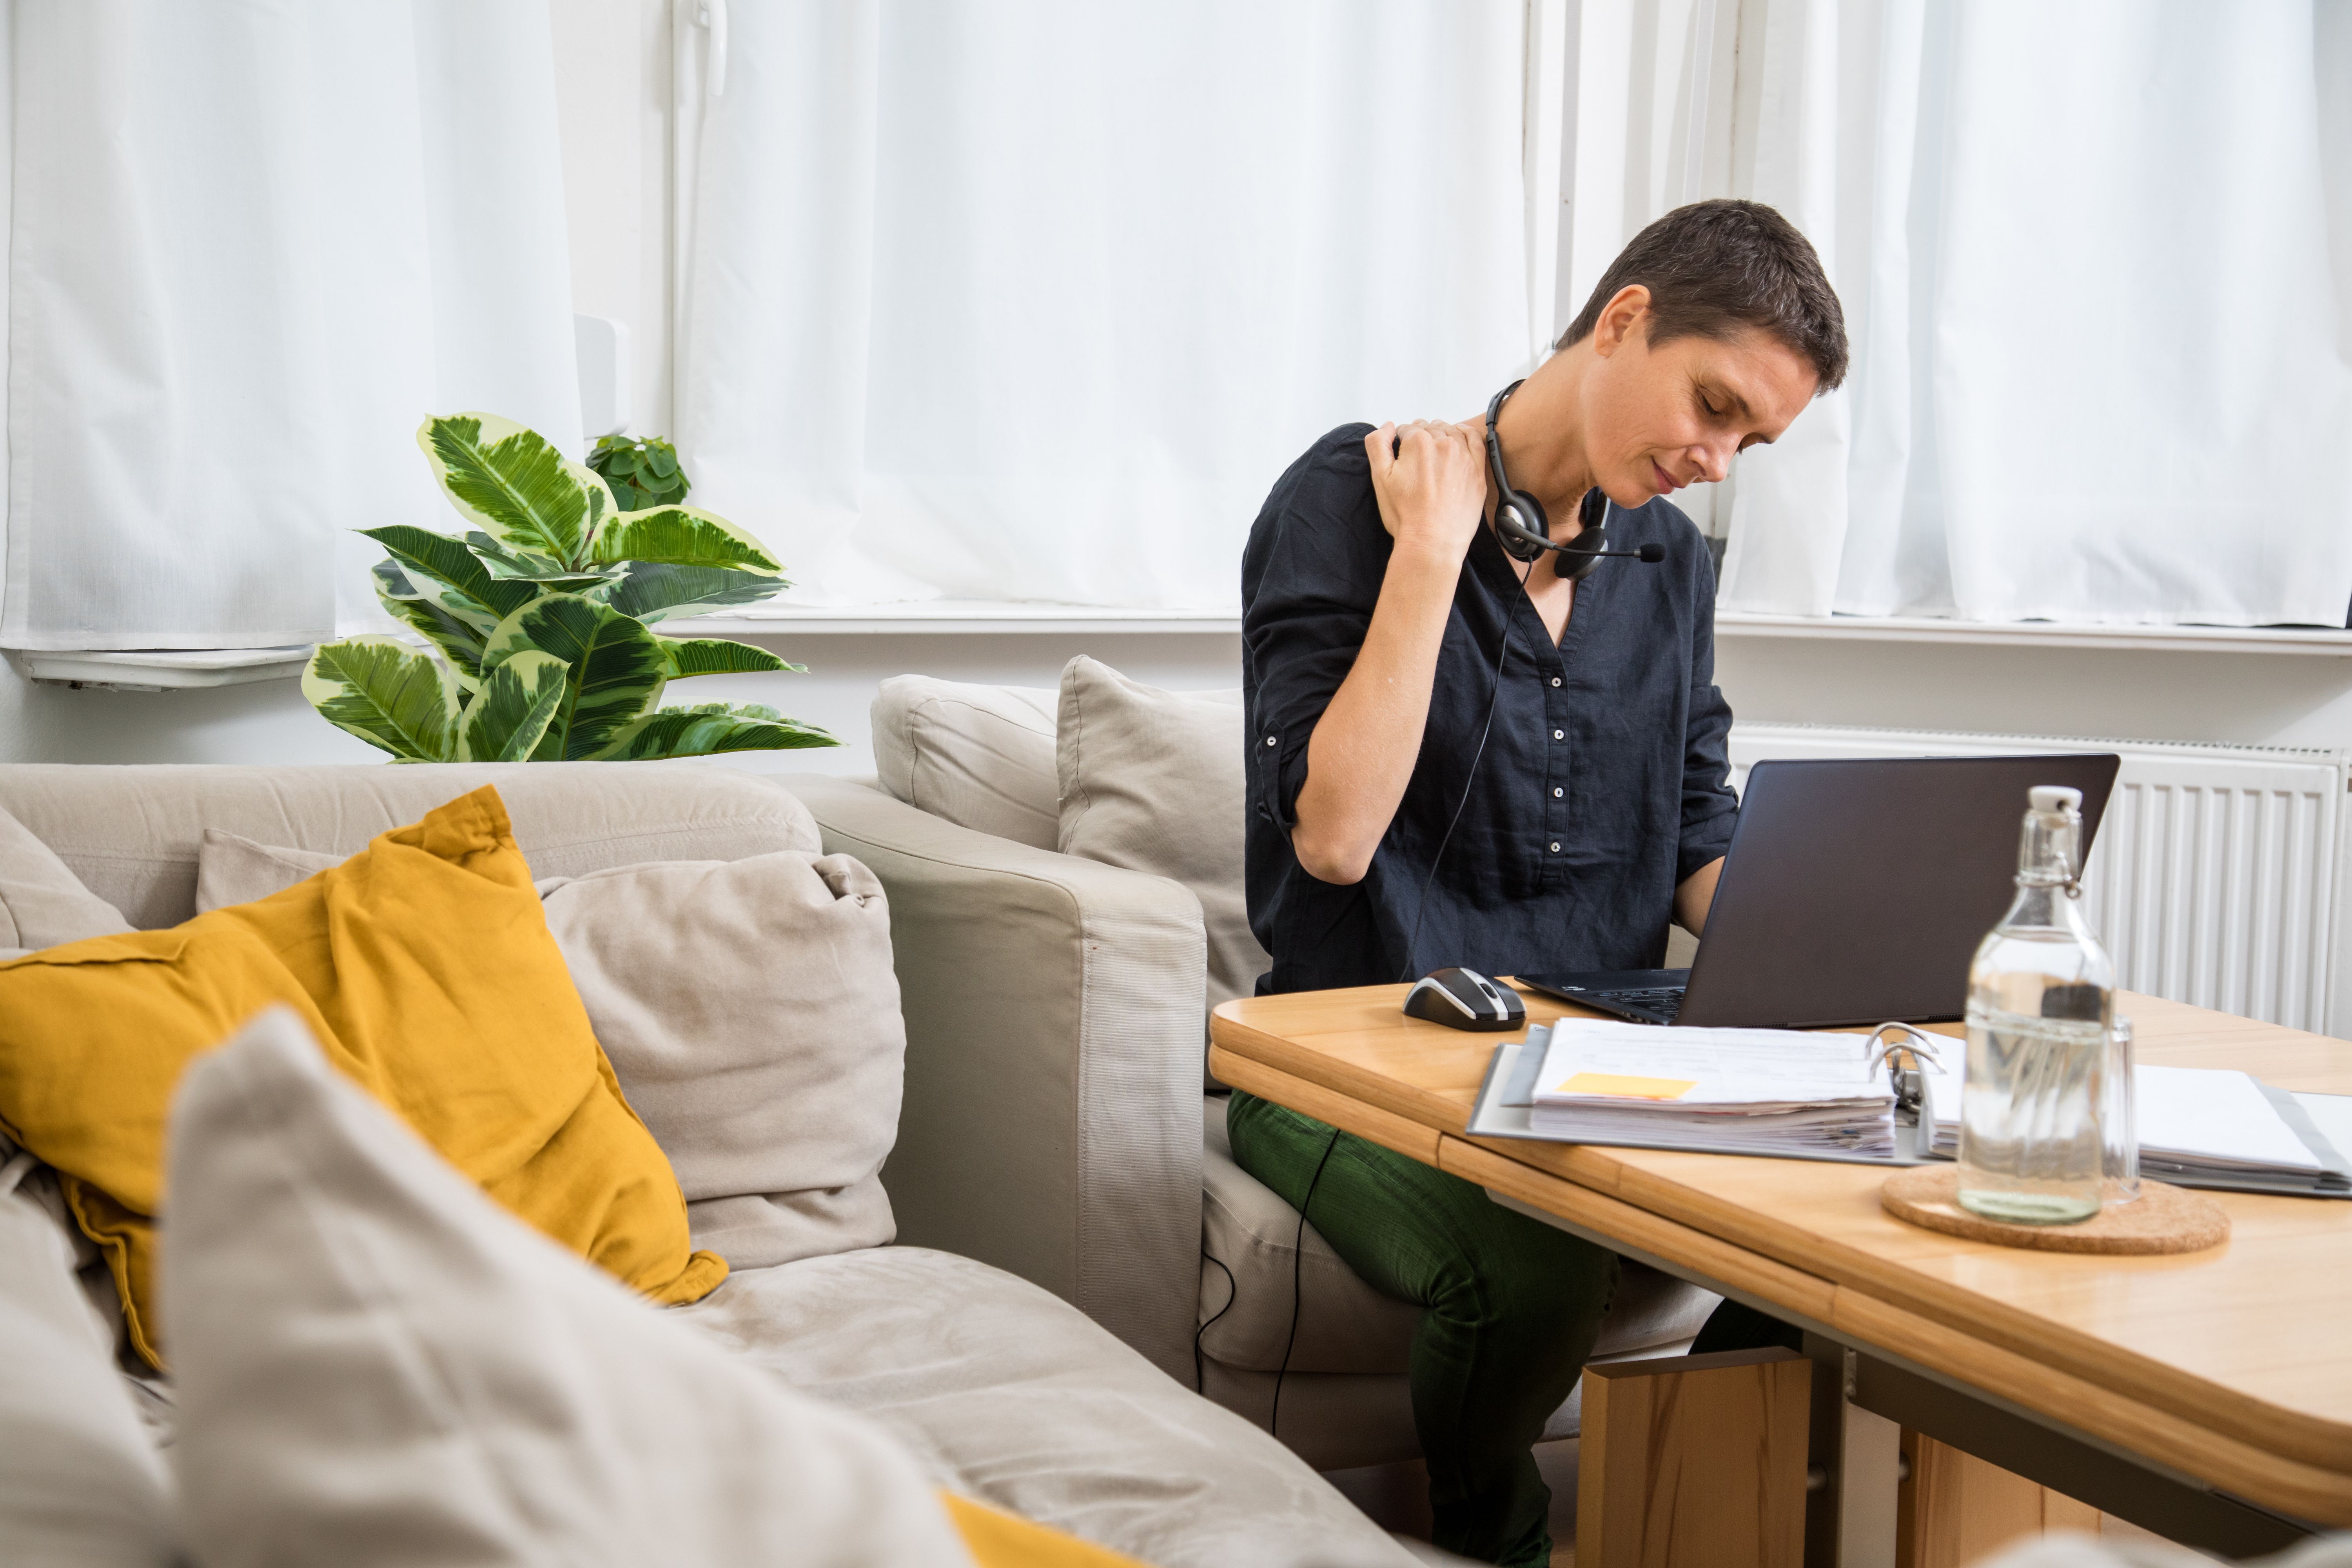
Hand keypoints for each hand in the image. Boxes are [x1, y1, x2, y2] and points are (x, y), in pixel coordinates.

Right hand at [1365, 419, 1485, 563]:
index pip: (1407, 429)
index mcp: (1418, 442)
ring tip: (1435, 450)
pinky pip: (1475, 440)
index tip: (1402, 457)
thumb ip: (1378, 444)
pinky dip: (1466, 434)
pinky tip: (1460, 436)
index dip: (1401, 441)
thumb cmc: (1405, 514)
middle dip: (1421, 438)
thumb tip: (1389, 426)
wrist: (1432, 542)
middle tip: (1417, 459)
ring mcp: (1464, 455)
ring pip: (1451, 431)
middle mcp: (1443, 443)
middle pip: (1429, 429)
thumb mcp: (1380, 477)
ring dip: (1441, 434)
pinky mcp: (1478, 469)